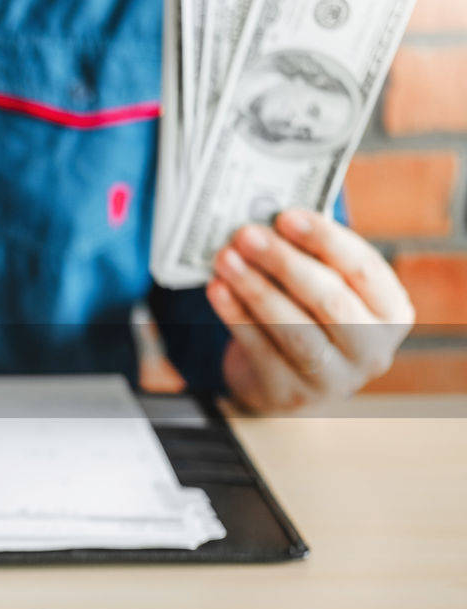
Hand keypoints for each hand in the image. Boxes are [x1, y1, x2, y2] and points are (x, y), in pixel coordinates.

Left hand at [205, 209, 413, 412]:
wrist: (287, 385)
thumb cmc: (308, 318)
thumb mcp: (323, 290)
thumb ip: (311, 259)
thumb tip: (270, 221)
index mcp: (391, 311)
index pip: (365, 269)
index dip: (325, 239)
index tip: (287, 216)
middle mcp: (372, 349)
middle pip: (330, 300)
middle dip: (285, 263)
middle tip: (246, 234)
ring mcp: (333, 378)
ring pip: (293, 328)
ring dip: (255, 289)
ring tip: (225, 258)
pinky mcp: (289, 393)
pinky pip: (260, 348)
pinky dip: (235, 315)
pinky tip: (217, 289)